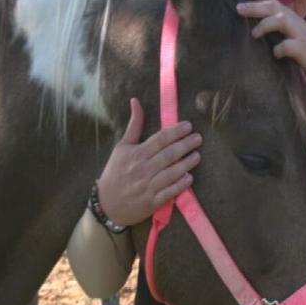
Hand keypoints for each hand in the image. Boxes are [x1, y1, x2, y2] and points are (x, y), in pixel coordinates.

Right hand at [96, 98, 200, 226]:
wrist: (107, 203)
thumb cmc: (116, 172)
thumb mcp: (122, 147)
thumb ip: (134, 125)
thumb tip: (136, 101)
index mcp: (136, 154)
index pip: (160, 140)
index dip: (176, 132)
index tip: (188, 126)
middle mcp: (142, 169)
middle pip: (169, 155)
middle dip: (186, 145)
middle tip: (198, 138)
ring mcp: (148, 186)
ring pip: (172, 173)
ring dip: (187, 164)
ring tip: (197, 155)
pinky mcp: (153, 201)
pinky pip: (170, 192)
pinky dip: (181, 185)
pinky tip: (190, 177)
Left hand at [235, 0, 305, 91]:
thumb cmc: (305, 48)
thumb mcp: (290, 33)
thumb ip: (275, 25)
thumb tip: (250, 24)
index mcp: (287, 16)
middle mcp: (293, 21)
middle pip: (272, 7)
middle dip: (254, 6)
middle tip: (237, 8)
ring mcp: (299, 34)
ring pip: (281, 20)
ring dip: (265, 24)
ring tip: (253, 34)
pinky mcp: (303, 49)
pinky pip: (289, 46)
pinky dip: (279, 49)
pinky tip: (276, 54)